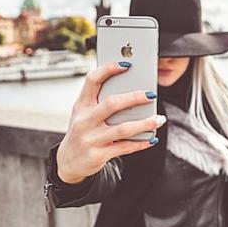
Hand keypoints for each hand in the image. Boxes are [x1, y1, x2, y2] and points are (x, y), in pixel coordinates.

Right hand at [56, 61, 165, 183]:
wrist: (68, 162)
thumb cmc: (82, 131)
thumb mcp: (84, 114)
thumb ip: (101, 102)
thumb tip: (132, 90)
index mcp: (81, 105)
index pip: (92, 80)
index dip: (109, 69)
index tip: (127, 64)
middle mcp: (84, 120)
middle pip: (112, 103)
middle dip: (135, 98)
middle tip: (151, 95)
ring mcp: (91, 138)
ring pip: (123, 128)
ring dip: (145, 123)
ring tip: (159, 119)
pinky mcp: (98, 155)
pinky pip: (124, 147)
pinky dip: (141, 142)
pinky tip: (152, 138)